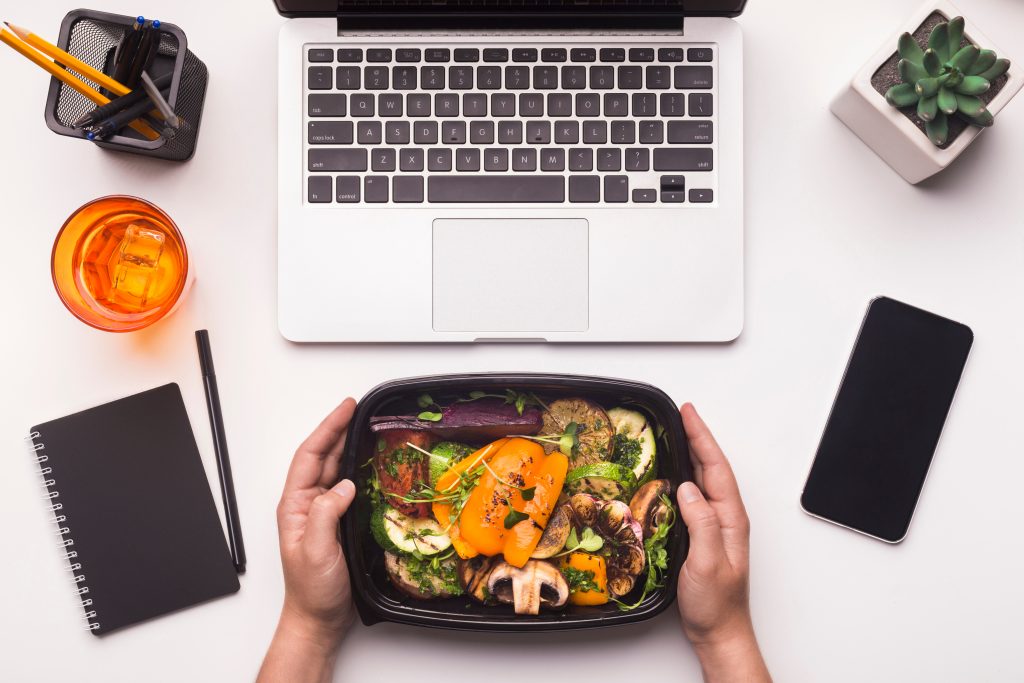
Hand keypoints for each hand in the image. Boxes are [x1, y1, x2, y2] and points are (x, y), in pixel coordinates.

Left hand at [259, 399, 357, 682]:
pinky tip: (369, 463)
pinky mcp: (337, 521)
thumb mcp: (317, 551)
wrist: (318, 618)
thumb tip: (343, 485)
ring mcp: (322, 511)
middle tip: (358, 409)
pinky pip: (346, 485)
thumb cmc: (312, 590)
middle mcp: (307, 504)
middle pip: (322, 456)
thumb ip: (326, 515)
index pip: (310, 456)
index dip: (327, 429)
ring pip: (334, 468)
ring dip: (348, 445)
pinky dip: (357, 468)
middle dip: (338, 429)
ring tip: (365, 426)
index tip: (345, 409)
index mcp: (295, 505)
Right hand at [676, 403, 769, 682]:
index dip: (702, 438)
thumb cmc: (716, 603)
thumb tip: (687, 489)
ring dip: (691, 453)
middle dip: (697, 436)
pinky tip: (672, 473)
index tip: (689, 414)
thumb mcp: (708, 563)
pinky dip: (683, 475)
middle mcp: (725, 517)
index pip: (715, 468)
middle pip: (711, 467)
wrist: (719, 631)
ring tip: (677, 432)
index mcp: (730, 518)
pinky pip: (693, 495)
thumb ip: (701, 523)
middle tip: (681, 413)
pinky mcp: (702, 533)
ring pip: (703, 478)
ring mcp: (715, 524)